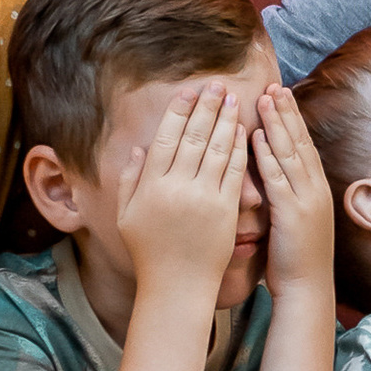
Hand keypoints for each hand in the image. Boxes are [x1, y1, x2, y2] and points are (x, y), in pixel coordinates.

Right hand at [116, 80, 248, 307]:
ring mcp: (203, 198)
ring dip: (226, 121)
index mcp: (151, 185)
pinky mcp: (225, 210)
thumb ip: (127, 180)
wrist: (177, 286)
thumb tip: (136, 148)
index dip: (179, 111)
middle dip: (206, 107)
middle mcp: (176, 187)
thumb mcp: (126, 215)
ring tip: (233, 100)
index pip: (166, 137)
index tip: (189, 92)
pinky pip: (234, 172)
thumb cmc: (149, 252)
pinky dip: (239, 149)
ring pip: (217, 149)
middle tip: (216, 84)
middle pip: (194, 136)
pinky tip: (244, 132)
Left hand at [251, 83, 337, 297]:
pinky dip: (266, 155)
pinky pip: (277, 178)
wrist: (307, 289)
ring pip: (290, 153)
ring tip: (265, 98)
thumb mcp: (295, 222)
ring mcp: (306, 200)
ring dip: (277, 124)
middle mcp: (314, 189)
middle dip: (287, 112)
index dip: (293, 119)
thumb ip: (287, 197)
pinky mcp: (292, 214)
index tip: (281, 95)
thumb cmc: (295, 261)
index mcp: (315, 190)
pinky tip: (256, 135)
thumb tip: (274, 180)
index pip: (304, 146)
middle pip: (299, 142)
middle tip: (275, 85)